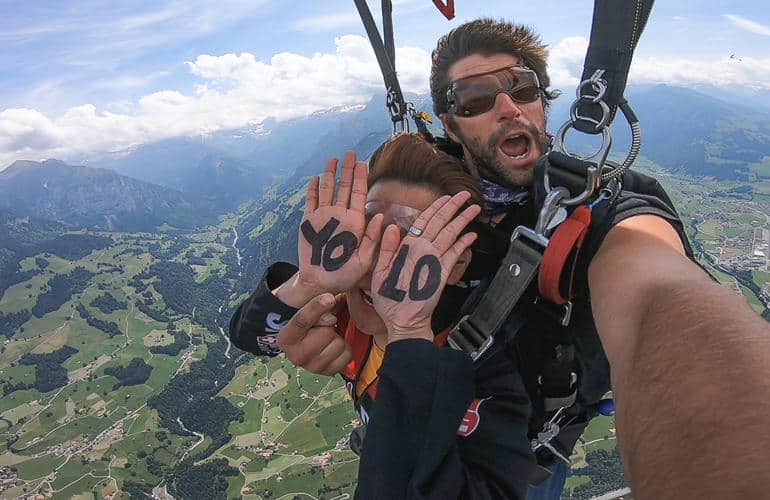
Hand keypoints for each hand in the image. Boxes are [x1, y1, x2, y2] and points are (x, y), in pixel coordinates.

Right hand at [276, 293, 351, 375]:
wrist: (309, 339)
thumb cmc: (309, 320)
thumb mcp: (306, 307)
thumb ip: (315, 306)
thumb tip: (330, 318)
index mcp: (285, 338)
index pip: (301, 321)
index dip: (316, 307)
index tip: (329, 297)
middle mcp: (296, 356)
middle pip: (326, 333)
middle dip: (329, 324)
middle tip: (325, 323)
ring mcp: (312, 367)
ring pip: (338, 344)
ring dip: (338, 336)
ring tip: (329, 335)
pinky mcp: (328, 372)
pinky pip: (347, 355)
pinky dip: (346, 347)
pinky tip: (335, 344)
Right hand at [295, 151, 382, 296]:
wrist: (320, 283)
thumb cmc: (345, 276)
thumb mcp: (363, 261)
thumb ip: (371, 240)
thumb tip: (380, 217)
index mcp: (355, 223)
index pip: (358, 195)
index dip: (360, 179)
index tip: (363, 163)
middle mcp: (340, 217)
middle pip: (344, 187)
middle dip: (347, 170)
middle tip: (350, 152)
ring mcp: (323, 218)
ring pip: (328, 190)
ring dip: (330, 174)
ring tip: (333, 159)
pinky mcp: (308, 222)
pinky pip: (311, 201)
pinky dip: (313, 189)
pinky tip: (316, 177)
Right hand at [370, 192, 479, 342]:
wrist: (405, 321)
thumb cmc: (390, 299)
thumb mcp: (379, 271)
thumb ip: (386, 248)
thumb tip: (392, 227)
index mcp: (407, 247)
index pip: (424, 220)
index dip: (437, 207)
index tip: (446, 196)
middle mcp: (423, 250)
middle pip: (441, 223)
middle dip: (454, 207)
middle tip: (465, 194)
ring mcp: (435, 261)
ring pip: (452, 235)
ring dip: (463, 220)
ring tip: (473, 209)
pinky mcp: (444, 274)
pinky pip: (456, 254)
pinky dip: (465, 243)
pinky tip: (472, 235)